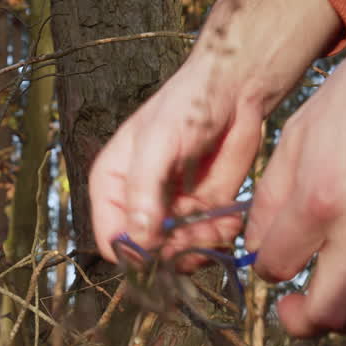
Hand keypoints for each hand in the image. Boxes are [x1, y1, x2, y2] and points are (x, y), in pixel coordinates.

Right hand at [89, 0, 340, 260]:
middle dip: (172, 253)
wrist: (234, 91)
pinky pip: (207, 242)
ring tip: (215, 225)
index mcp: (112, 185)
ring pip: (179, 254)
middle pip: (146, 253)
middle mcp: (139, 203)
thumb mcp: (156, 143)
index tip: (160, 250)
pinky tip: (228, 219)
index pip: (111, 238)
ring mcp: (172, 211)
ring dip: (198, 248)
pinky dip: (219, 237)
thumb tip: (138, 242)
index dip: (133, 253)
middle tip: (195, 238)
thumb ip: (143, 191)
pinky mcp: (203, 211)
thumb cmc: (186, 106)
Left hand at [245, 23, 345, 336]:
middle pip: (327, 311)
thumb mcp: (293, 141)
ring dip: (345, 319)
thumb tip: (259, 251)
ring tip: (333, 299)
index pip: (277, 268)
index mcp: (318, 198)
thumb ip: (269, 201)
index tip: (273, 259)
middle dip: (299, 319)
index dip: (267, 271)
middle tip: (293, 308)